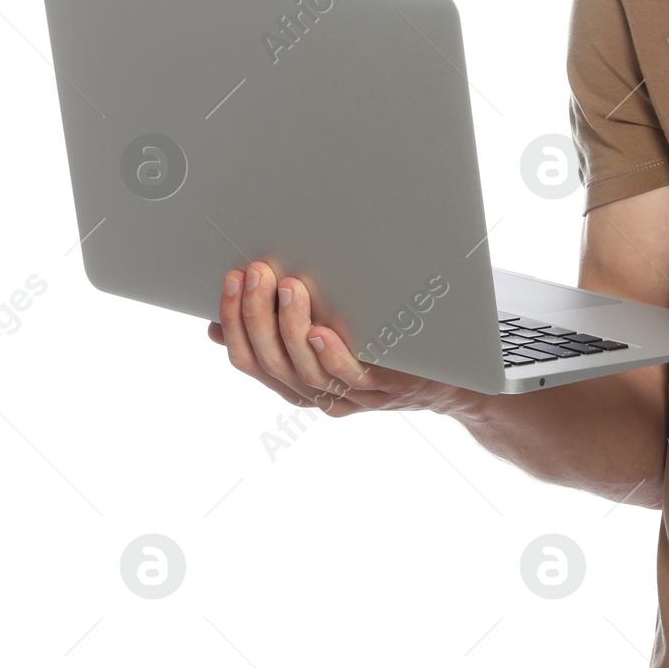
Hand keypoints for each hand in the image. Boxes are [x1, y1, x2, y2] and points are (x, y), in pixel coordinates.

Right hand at [209, 260, 474, 419]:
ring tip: (289, 286)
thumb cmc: (385, 343)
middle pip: (271, 364)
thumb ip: (284, 328)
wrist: (450, 375)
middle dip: (256, 316)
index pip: (249, 359)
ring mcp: (350, 395)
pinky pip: (349, 378)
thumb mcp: (328, 331)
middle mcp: (317, 395)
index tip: (232, 278)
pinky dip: (330, 355)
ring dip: (290, 326)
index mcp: (297, 381)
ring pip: (305, 371)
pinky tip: (320, 331)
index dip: (234, 321)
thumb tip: (217, 325)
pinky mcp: (384, 388)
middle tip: (257, 272)